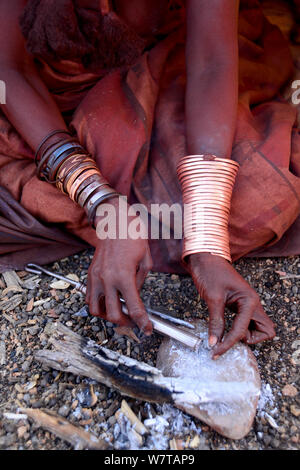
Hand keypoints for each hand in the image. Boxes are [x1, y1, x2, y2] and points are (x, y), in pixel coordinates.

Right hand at [86, 197, 152, 334]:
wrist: (115, 221)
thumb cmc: (133, 237)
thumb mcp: (146, 260)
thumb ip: (141, 282)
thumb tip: (136, 296)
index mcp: (124, 276)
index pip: (134, 308)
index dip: (142, 323)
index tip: (147, 329)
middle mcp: (107, 279)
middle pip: (112, 315)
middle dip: (125, 323)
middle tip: (134, 321)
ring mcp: (96, 277)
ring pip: (95, 310)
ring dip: (107, 316)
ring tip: (119, 313)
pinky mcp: (90, 274)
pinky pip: (89, 297)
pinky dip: (98, 305)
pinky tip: (109, 301)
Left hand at [187, 253, 275, 357]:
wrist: (205, 258)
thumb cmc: (210, 272)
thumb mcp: (213, 298)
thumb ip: (216, 322)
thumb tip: (214, 343)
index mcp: (249, 301)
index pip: (242, 330)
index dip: (229, 343)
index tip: (215, 352)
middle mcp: (252, 303)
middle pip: (264, 331)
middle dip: (249, 340)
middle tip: (229, 340)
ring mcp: (247, 305)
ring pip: (258, 328)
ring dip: (246, 336)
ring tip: (226, 336)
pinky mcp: (239, 305)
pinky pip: (246, 322)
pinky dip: (238, 330)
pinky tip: (224, 331)